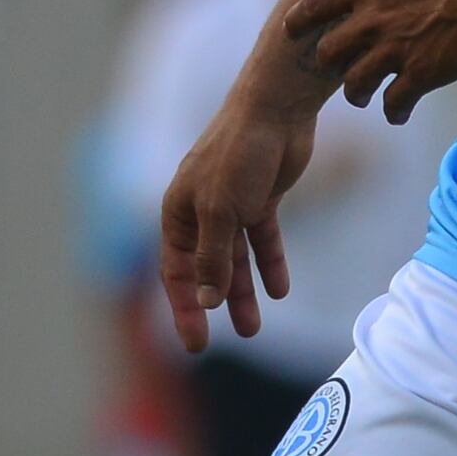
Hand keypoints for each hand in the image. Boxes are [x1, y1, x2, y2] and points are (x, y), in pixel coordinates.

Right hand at [158, 94, 317, 355]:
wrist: (276, 111)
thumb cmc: (238, 155)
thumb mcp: (222, 212)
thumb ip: (214, 258)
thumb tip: (208, 301)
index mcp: (178, 213)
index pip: (177, 273)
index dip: (185, 309)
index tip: (196, 344)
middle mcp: (201, 212)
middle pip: (206, 271)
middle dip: (216, 306)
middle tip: (229, 340)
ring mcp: (232, 206)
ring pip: (235, 260)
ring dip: (243, 292)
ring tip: (254, 327)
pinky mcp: (262, 198)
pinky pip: (263, 240)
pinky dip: (270, 264)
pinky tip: (279, 290)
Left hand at [284, 0, 456, 123]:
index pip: (314, 6)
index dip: (298, 21)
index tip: (293, 31)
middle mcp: (372, 20)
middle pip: (329, 53)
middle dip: (331, 63)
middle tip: (342, 66)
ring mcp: (395, 50)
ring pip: (355, 84)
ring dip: (357, 93)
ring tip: (364, 96)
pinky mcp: (422, 74)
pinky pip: (394, 103)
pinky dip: (393, 112)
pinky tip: (398, 113)